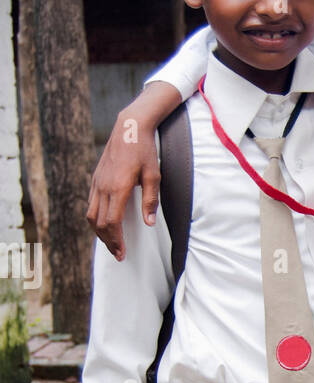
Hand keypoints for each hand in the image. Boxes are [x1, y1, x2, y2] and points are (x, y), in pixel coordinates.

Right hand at [86, 82, 180, 260]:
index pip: (112, 222)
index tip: (122, 253)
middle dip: (108, 241)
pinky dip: (95, 218)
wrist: (129, 128)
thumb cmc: (144, 151)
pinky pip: (91, 203)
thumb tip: (149, 224)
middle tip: (118, 254)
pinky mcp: (96, 178)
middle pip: (99, 222)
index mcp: (118, 187)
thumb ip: (152, 200)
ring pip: (91, 214)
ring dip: (99, 232)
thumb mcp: (154, 175)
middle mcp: (104, 186)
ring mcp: (97, 182)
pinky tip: (104, 224)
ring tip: (110, 243)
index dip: (116, 240)